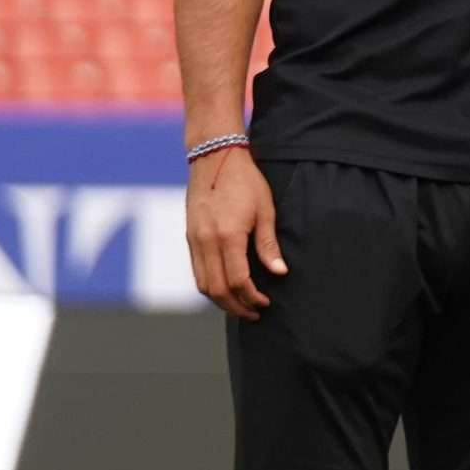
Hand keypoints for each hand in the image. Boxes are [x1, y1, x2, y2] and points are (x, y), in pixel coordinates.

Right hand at [188, 148, 283, 317]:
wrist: (214, 157)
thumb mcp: (265, 210)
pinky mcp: (189, 236)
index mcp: (227, 235)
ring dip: (221, 300)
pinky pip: (196, 270)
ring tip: (240, 304)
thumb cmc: (245, 181)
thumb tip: (279, 272)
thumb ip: (268, 244)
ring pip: (202, 284)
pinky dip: (209, 286)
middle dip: (235, 307)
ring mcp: (194, 239)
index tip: (265, 303)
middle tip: (254, 312)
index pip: (237, 280)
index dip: (251, 297)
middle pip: (216, 289)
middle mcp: (206, 241)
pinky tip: (226, 287)